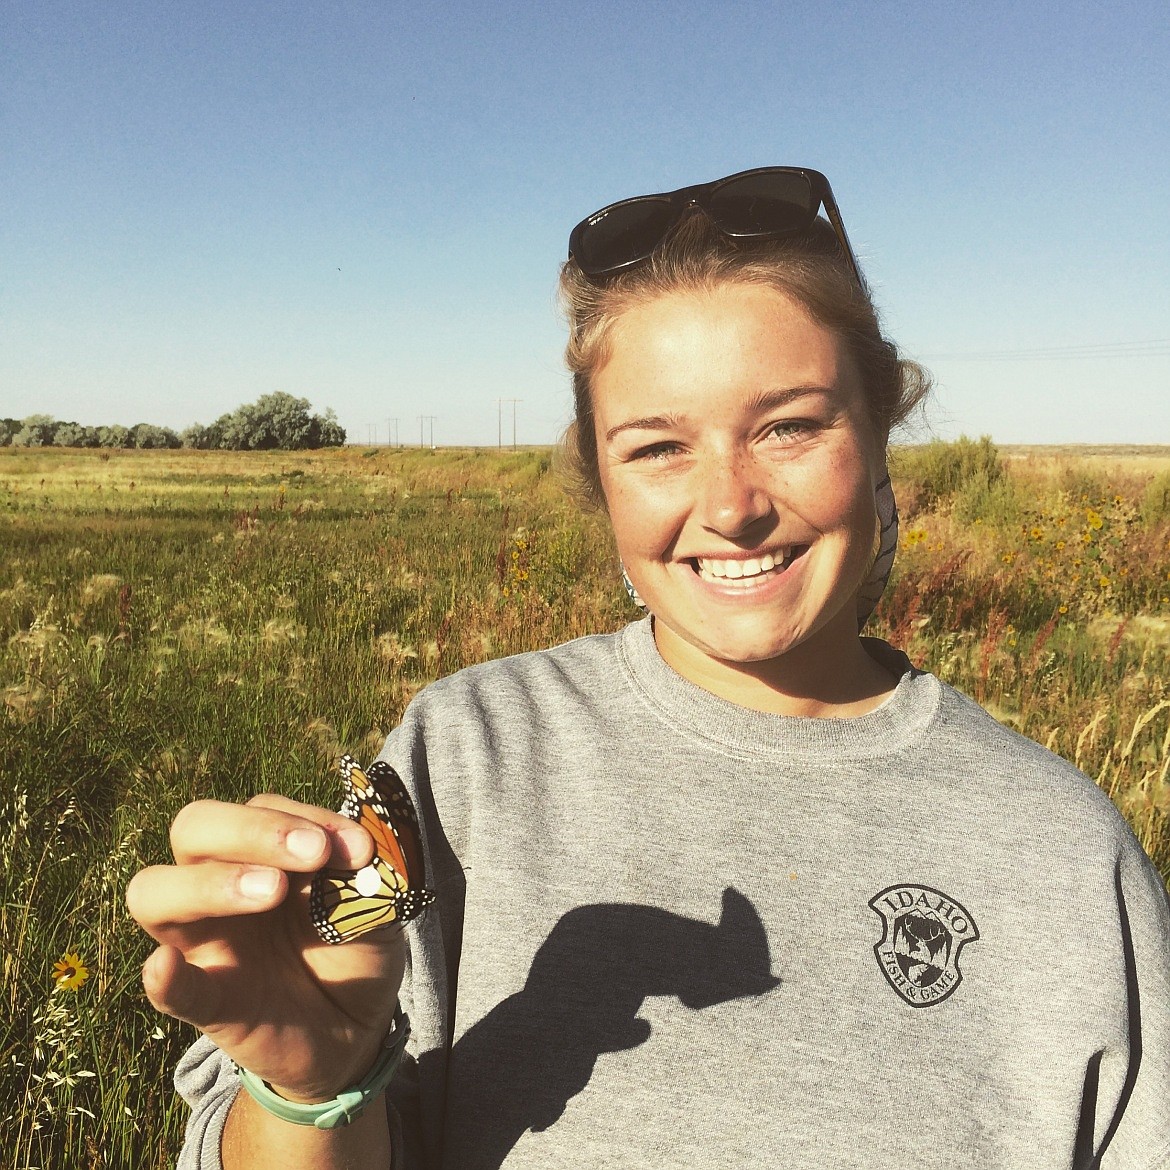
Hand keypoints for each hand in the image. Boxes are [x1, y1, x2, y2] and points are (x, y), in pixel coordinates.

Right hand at [126, 794, 406, 1101]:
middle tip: (313, 854)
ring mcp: (207, 943)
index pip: (260, 809)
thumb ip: (364, 873)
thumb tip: (357, 852)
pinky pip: (171, 989)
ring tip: (272, 891)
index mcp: (263, 853)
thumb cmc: (354, 946)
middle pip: (194, 829)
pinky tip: (165, 965)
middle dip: (252, 830)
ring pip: (156, 893)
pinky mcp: (210, 1004)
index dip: (306, 817)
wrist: (356, 1027)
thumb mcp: (373, 901)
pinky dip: (165, 977)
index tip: (358, 847)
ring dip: (212, 883)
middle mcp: (221, 885)